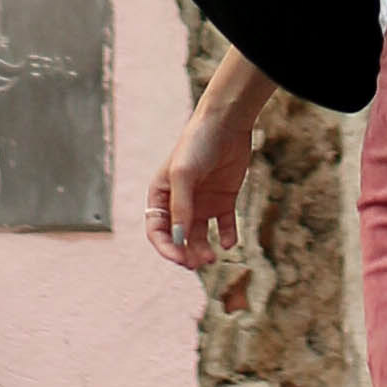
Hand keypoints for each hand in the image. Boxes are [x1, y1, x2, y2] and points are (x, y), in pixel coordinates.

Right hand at [145, 95, 262, 272]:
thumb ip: (180, 207)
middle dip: (185, 254)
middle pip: (178, 239)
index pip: (157, 231)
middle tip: (198, 263)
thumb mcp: (183, 174)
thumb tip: (178, 240)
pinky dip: (227, 238)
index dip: (166, 248)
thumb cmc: (197, 143)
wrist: (227, 123)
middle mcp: (180, 203)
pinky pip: (224, 227)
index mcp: (161, 196)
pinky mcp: (223, 201)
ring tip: (212, 257)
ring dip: (203, 250)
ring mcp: (202, 203)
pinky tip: (229, 242)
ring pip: (200, 238)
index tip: (179, 258)